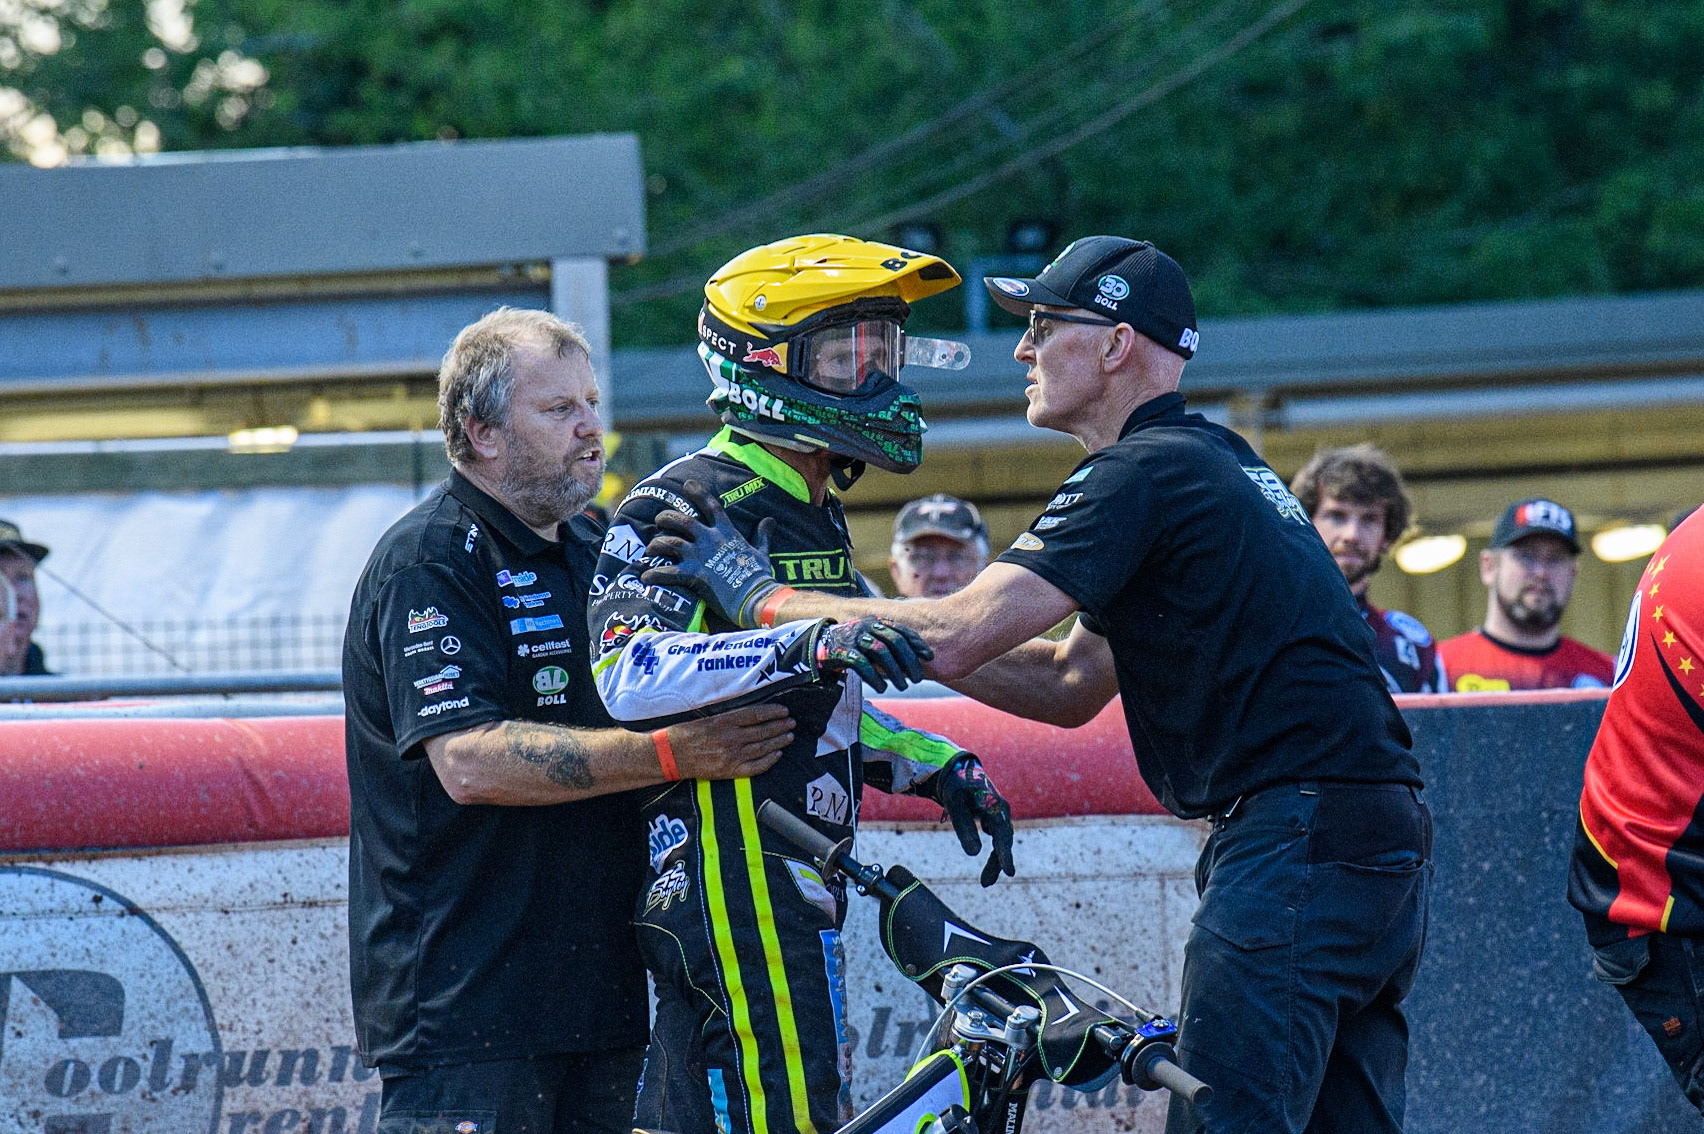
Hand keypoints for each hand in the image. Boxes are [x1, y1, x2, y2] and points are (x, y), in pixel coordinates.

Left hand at [640, 480, 784, 628]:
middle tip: (659, 519)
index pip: (711, 506)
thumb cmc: (759, 576)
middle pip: (682, 521)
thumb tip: (770, 520)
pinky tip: (645, 577)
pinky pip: (668, 572)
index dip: (698, 493)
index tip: (687, 484)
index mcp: (726, 532)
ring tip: (650, 548)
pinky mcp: (694, 575)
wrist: (755, 597)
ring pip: (670, 542)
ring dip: (657, 543)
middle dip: (667, 517)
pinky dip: (654, 574)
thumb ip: (762, 535)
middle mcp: (710, 539)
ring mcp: (700, 556)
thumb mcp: (762, 551)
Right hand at [663, 702, 794, 779]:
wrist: (670, 755)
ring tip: (789, 736)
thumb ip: (729, 718)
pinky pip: (755, 767)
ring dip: (778, 742)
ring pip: (762, 748)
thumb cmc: (685, 733)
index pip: (756, 714)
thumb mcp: (707, 718)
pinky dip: (768, 761)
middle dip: (780, 726)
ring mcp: (731, 755)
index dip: (773, 712)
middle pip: (763, 731)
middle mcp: (730, 737)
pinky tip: (777, 755)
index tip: (784, 711)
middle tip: (792, 723)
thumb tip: (751, 716)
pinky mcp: (729, 771)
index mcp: (724, 721)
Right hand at [809, 617, 929, 692]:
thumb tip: (916, 658)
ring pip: (881, 652)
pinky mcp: (842, 652)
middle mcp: (866, 627)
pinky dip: (874, 677)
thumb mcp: (871, 639)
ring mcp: (854, 638)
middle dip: (910, 660)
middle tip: (919, 679)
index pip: (901, 630)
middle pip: (894, 641)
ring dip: (895, 671)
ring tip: (903, 686)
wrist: (818, 645)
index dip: (917, 643)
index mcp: (876, 622)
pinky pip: (862, 664)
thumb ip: (889, 644)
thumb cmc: (852, 645)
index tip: (929, 657)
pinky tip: (882, 688)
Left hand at [936, 755, 1015, 886]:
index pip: (1003, 836)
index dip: (1005, 855)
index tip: (1010, 873)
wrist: (955, 769)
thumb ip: (964, 828)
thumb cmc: (955, 786)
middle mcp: (1001, 811)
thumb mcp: (956, 806)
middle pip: (1004, 842)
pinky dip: (994, 851)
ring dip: (995, 861)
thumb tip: (974, 854)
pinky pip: (997, 837)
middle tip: (985, 884)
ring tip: (985, 881)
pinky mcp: (992, 817)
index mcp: (996, 807)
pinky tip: (989, 860)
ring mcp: (998, 814)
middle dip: (997, 863)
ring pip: (1001, 842)